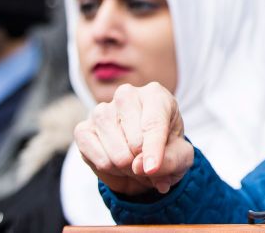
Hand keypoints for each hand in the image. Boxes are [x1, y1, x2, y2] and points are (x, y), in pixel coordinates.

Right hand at [74, 82, 193, 195]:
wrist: (144, 159)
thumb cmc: (167, 150)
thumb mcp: (181, 158)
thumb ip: (170, 161)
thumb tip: (138, 166)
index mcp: (155, 95)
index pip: (153, 122)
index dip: (153, 149)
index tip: (152, 168)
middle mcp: (127, 96)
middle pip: (134, 141)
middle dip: (143, 163)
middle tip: (149, 164)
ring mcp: (102, 110)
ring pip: (115, 152)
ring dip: (127, 168)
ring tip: (134, 163)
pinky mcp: (83, 128)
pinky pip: (94, 156)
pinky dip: (107, 168)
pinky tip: (115, 163)